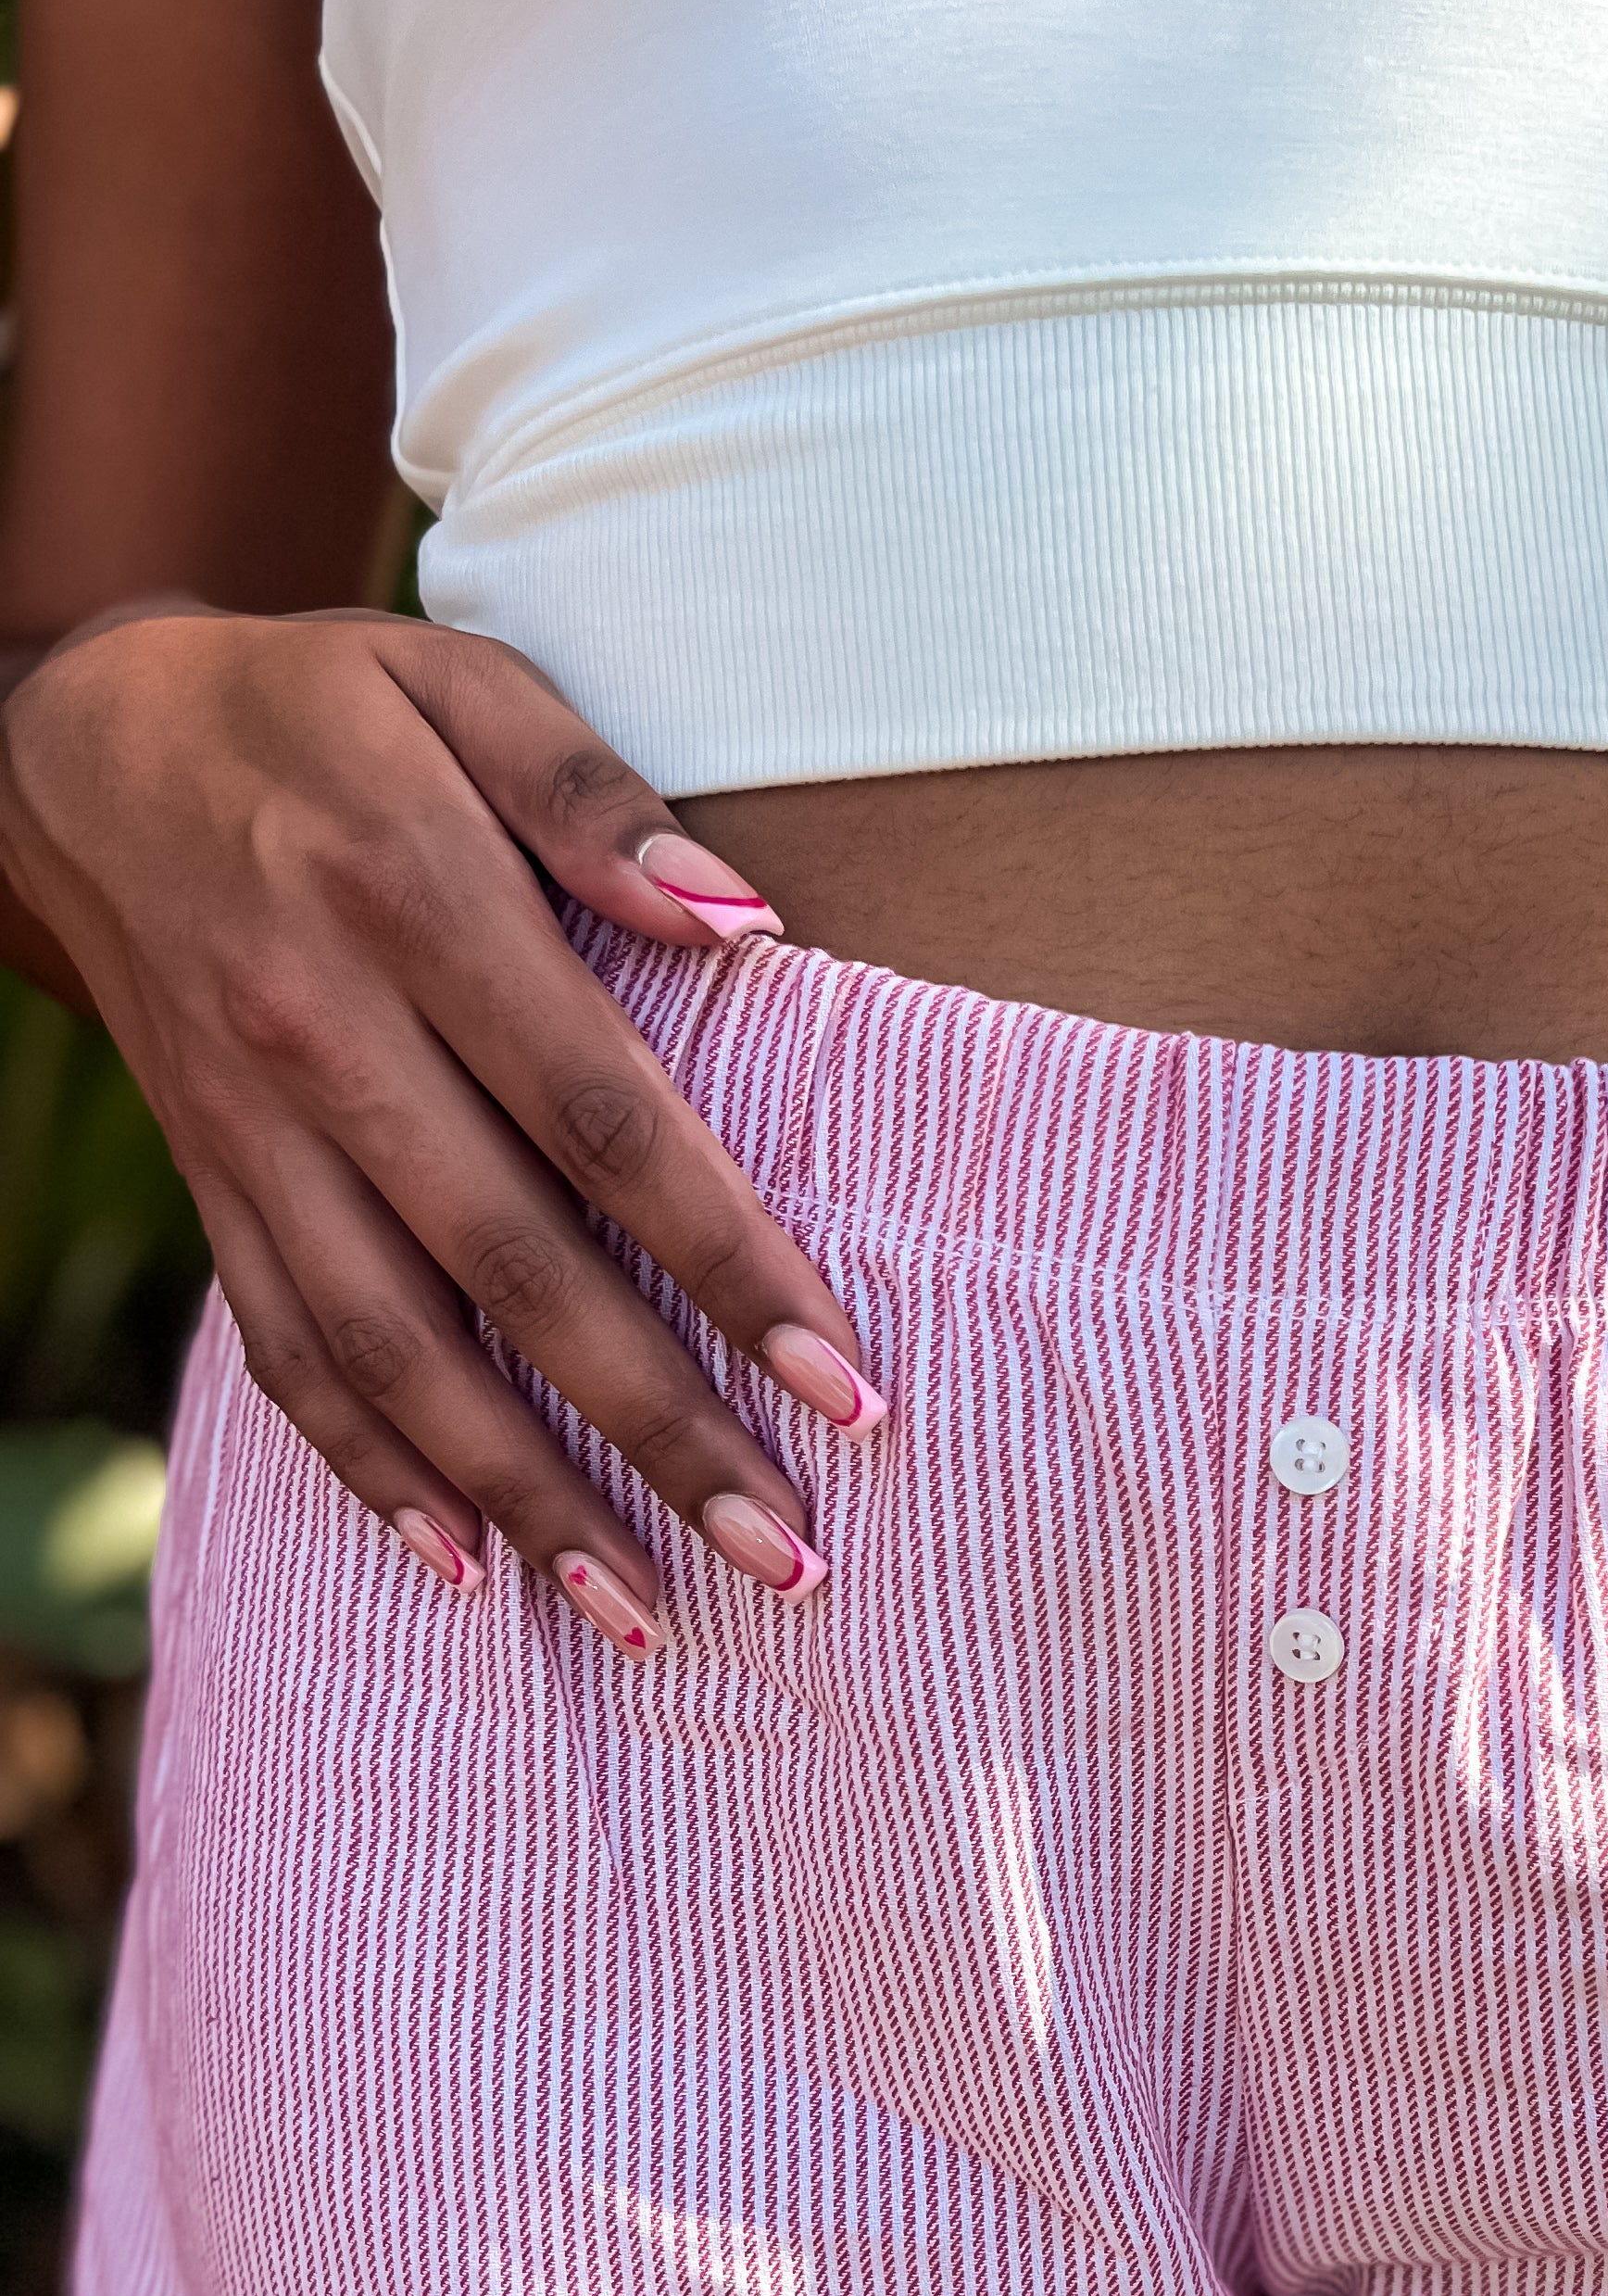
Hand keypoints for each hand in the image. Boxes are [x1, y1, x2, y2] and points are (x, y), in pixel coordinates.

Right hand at [0, 601, 880, 1649]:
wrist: (74, 745)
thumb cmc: (320, 707)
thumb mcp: (456, 680)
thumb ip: (595, 797)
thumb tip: (748, 920)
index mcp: (409, 898)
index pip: (605, 1120)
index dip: (730, 1262)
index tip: (844, 1385)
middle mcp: (322, 1034)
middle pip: (512, 1269)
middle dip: (655, 1428)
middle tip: (782, 1552)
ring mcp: (250, 1128)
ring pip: (392, 1349)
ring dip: (525, 1495)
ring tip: (647, 1615)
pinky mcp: (209, 1181)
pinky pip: (282, 1351)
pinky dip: (368, 1467)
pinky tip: (465, 1563)